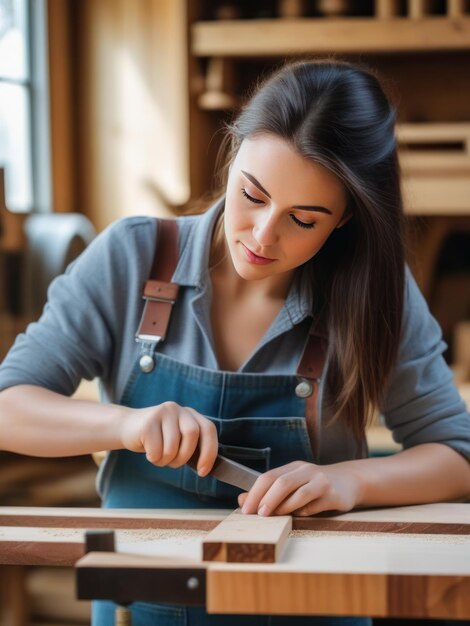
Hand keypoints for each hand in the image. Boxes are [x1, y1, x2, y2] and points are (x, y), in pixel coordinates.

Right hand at [118, 401, 217, 475]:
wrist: (126, 427)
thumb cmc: (156, 438)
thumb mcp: (177, 439)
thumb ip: (191, 445)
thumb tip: (206, 466)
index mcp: (190, 414)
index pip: (208, 429)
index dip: (209, 452)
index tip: (203, 471)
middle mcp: (178, 409)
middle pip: (192, 434)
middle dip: (184, 456)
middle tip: (173, 463)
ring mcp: (163, 412)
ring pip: (173, 446)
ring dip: (166, 460)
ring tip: (158, 456)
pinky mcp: (148, 422)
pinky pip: (156, 450)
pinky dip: (154, 458)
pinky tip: (148, 451)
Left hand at [238, 460, 360, 515]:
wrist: (349, 482)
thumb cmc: (315, 486)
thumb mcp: (293, 484)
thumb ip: (269, 492)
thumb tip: (242, 500)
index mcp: (293, 467)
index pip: (269, 476)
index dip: (255, 492)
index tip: (245, 509)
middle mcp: (306, 471)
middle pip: (282, 482)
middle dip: (267, 499)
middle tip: (258, 515)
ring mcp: (320, 481)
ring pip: (299, 493)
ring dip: (284, 507)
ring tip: (274, 517)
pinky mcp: (333, 494)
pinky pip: (315, 504)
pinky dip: (304, 511)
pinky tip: (299, 516)